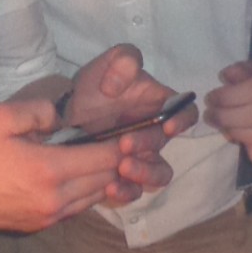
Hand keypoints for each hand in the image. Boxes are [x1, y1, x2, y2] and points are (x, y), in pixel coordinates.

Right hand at [0, 99, 168, 233]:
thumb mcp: (1, 119)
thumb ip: (40, 112)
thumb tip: (64, 117)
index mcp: (49, 170)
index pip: (105, 158)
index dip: (126, 145)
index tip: (137, 132)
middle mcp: (56, 198)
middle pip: (106, 179)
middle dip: (122, 161)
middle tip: (132, 143)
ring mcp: (49, 216)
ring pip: (95, 197)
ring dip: (107, 178)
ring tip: (114, 158)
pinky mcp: (40, 225)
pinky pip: (77, 208)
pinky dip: (88, 192)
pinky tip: (84, 176)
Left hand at [63, 45, 193, 202]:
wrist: (64, 114)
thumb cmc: (93, 86)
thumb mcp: (106, 62)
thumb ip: (122, 60)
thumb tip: (119, 87)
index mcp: (159, 105)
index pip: (187, 112)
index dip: (184, 121)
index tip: (168, 127)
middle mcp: (155, 133)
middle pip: (166, 145)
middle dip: (148, 145)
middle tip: (125, 144)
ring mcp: (142, 157)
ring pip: (159, 173)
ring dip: (145, 173)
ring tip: (122, 168)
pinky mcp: (125, 177)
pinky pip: (134, 190)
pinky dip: (126, 192)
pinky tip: (110, 188)